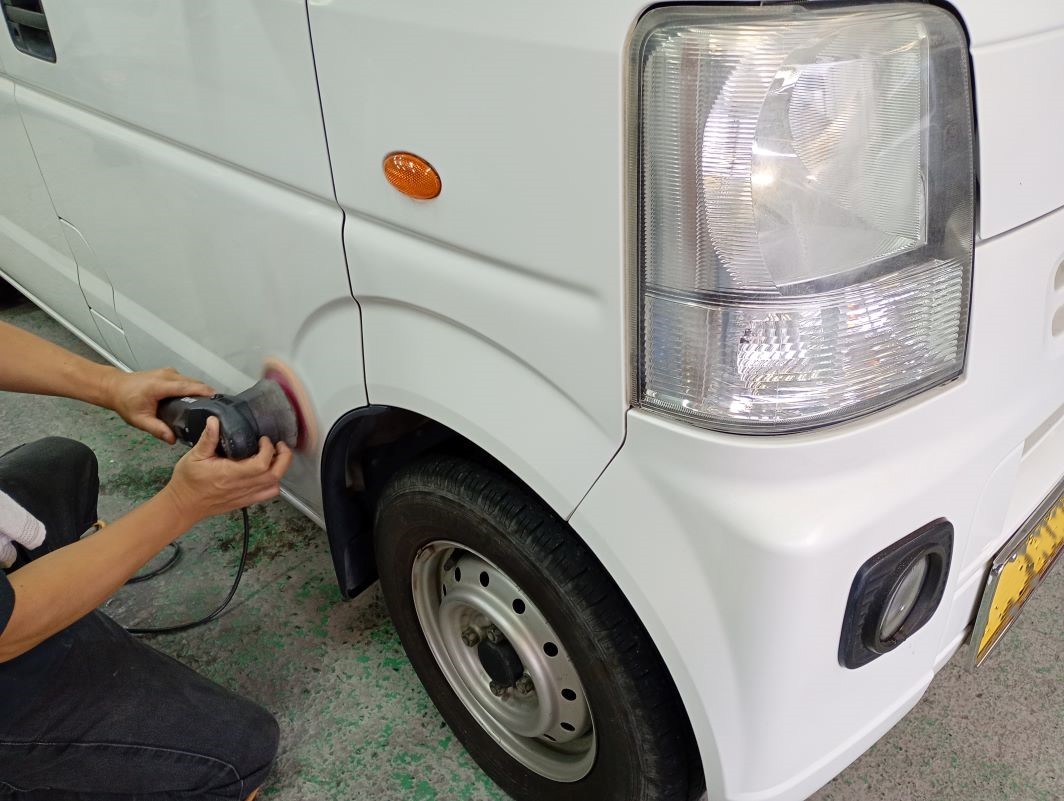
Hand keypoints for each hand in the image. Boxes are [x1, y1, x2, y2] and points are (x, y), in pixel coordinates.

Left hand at [107, 367, 213, 442]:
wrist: (114, 387)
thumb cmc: (126, 402)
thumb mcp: (139, 420)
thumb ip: (156, 429)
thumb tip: (173, 439)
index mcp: (159, 385)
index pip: (186, 386)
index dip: (203, 391)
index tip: (217, 398)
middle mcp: (167, 375)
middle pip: (193, 382)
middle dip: (206, 392)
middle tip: (217, 407)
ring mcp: (169, 372)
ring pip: (190, 380)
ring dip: (200, 390)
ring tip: (210, 404)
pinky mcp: (169, 373)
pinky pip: (186, 379)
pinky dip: (193, 387)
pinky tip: (198, 399)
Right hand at [163, 417, 292, 526]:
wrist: (183, 506)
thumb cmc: (187, 481)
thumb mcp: (194, 456)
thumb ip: (207, 439)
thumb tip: (214, 420)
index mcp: (229, 474)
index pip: (260, 464)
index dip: (268, 450)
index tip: (263, 439)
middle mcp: (241, 486)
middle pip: (274, 475)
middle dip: (283, 458)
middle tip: (279, 445)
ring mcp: (245, 496)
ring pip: (274, 485)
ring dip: (280, 469)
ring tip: (275, 457)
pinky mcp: (245, 501)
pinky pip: (267, 494)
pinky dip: (274, 483)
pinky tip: (268, 472)